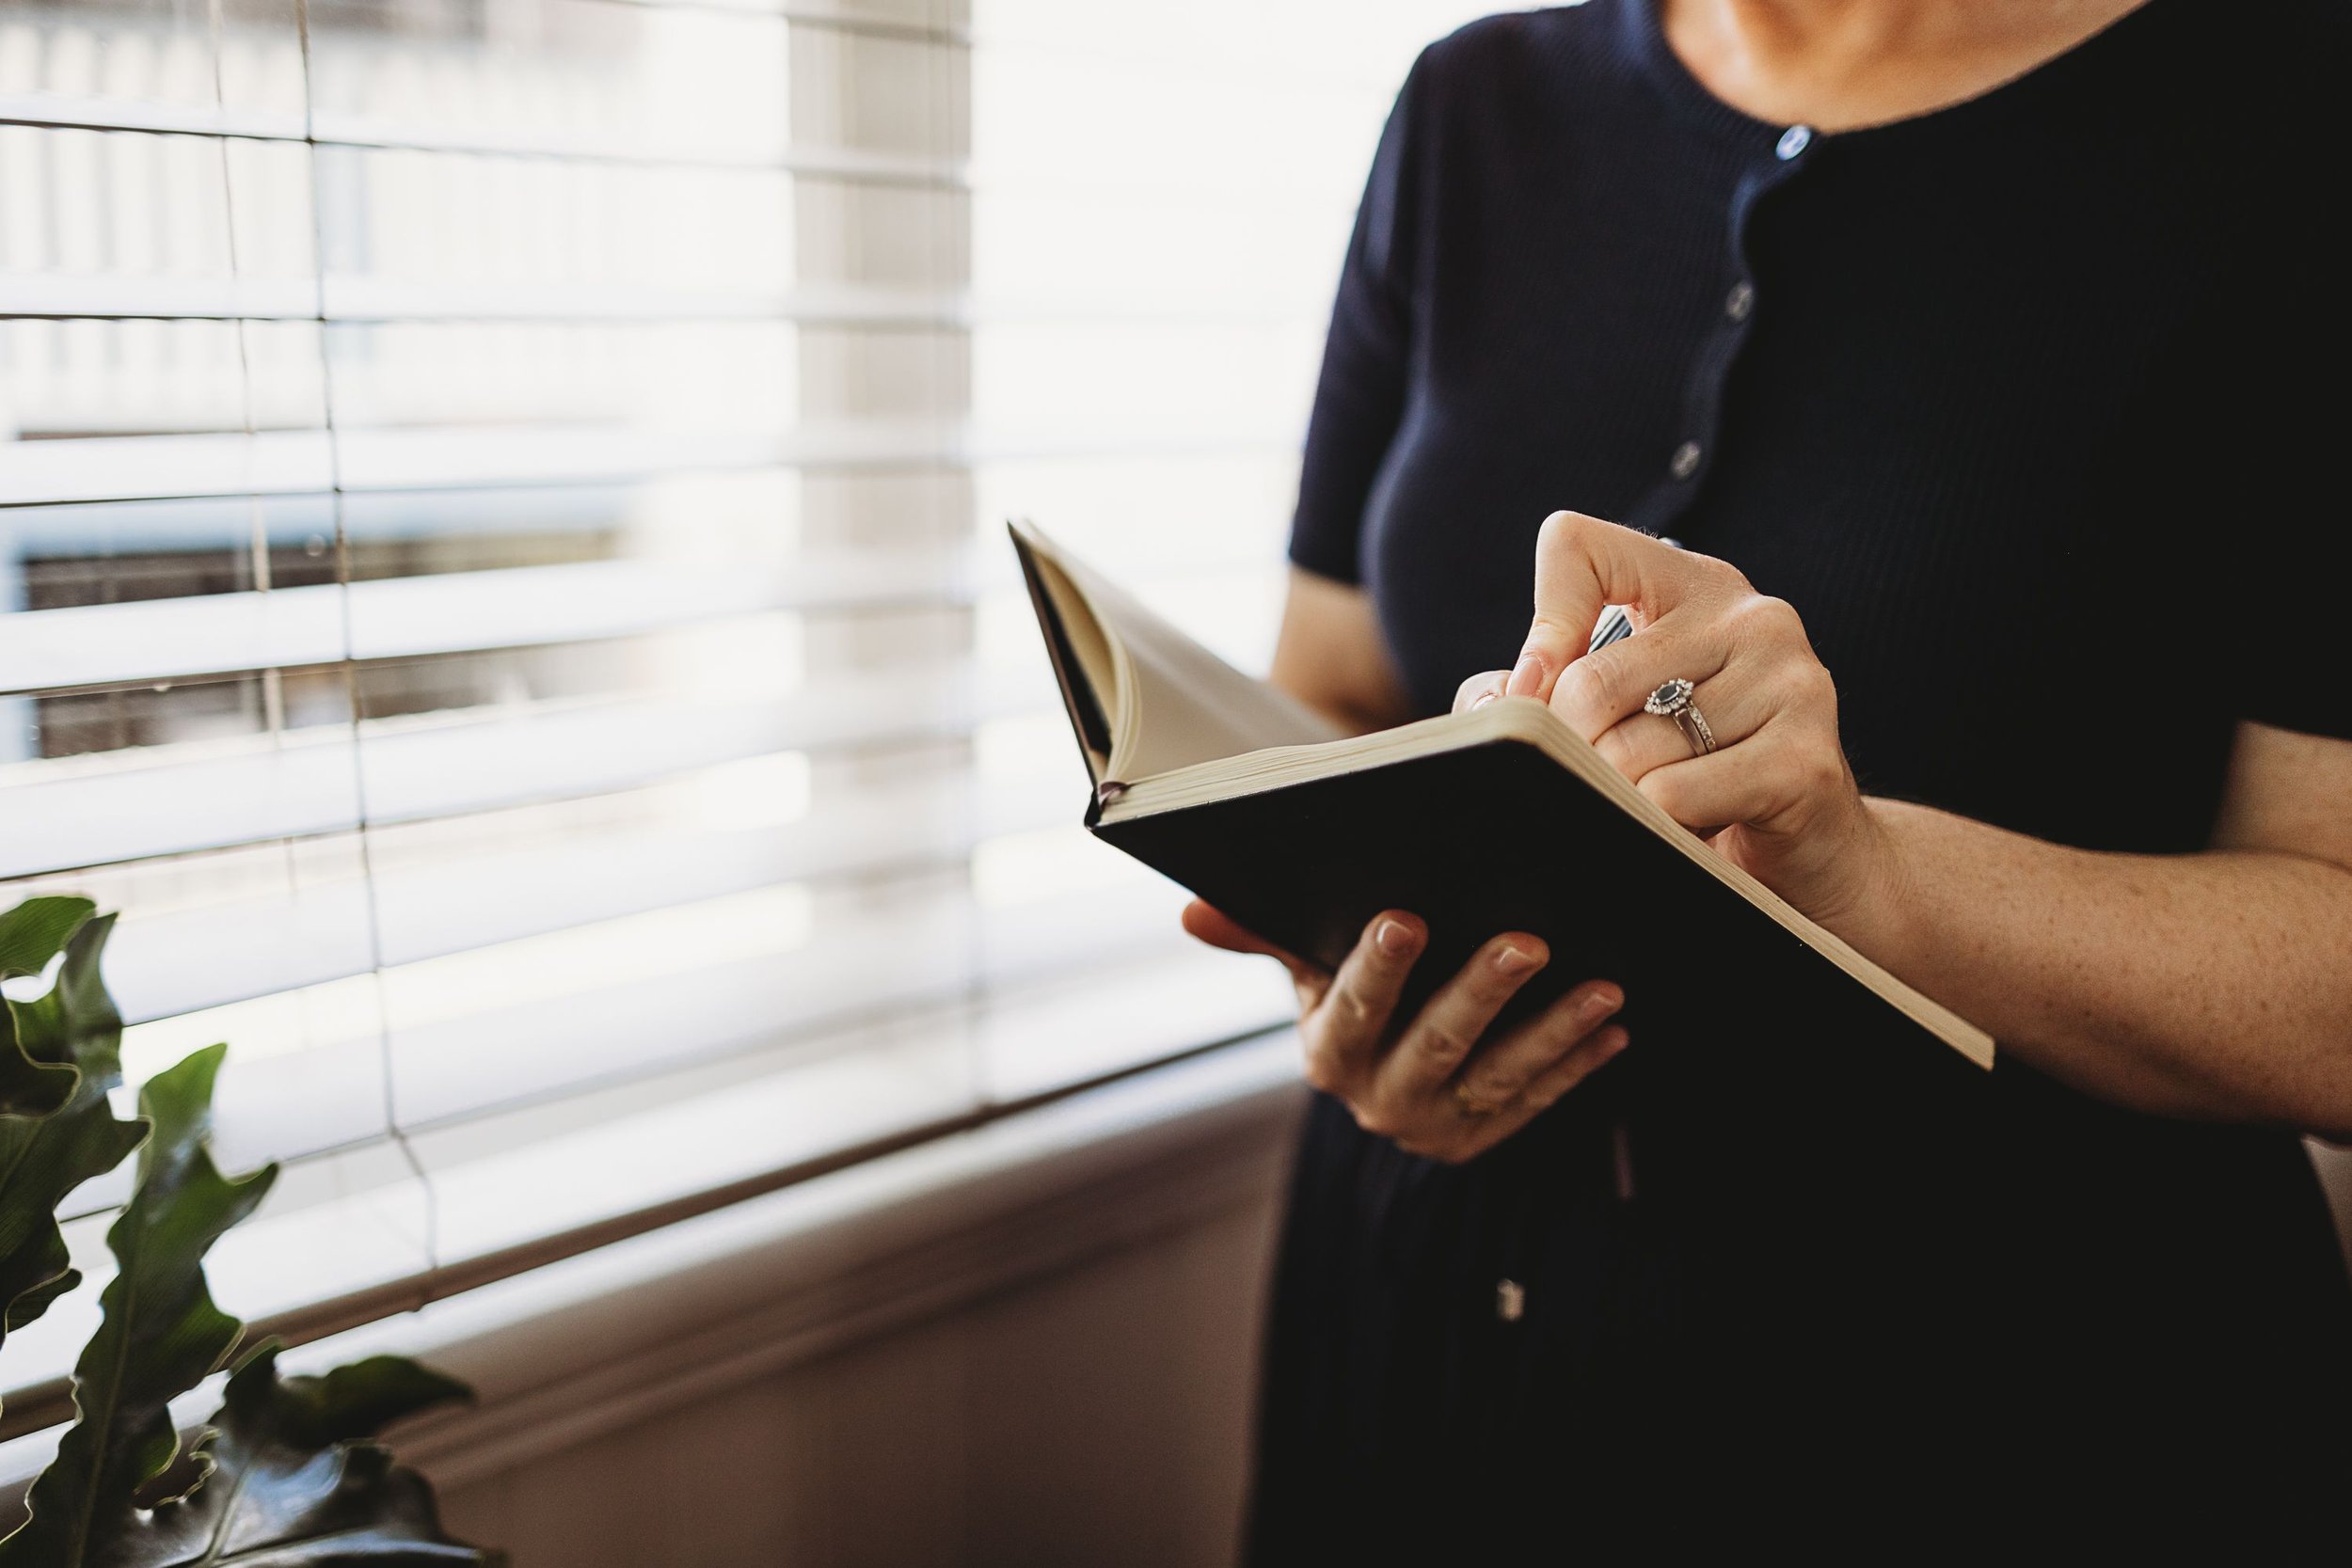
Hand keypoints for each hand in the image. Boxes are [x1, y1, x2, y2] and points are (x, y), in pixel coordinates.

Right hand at [1182, 900, 1626, 1162]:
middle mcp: (1378, 1100)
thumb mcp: (1302, 968)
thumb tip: (1192, 911)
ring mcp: (1436, 1125)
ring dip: (1554, 1031)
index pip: (1352, 1007)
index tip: (1406, 918)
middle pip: (1437, 1042)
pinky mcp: (1484, 1138)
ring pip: (1500, 1075)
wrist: (1379, 1073)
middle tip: (1528, 940)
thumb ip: (1259, 935)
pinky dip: (1578, 1064)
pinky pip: (1538, 1099)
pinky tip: (1614, 1025)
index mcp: (1327, 1053)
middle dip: (1483, 991)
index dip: (1377, 968)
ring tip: (1603, 987)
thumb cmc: (1342, 993)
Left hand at [1454, 510, 1889, 926]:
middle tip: (1591, 788)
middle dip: (1569, 754)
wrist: (1816, 854)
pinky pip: (1675, 797)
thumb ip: (1539, 691)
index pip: (1576, 545)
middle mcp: (1753, 617)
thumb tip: (1499, 701)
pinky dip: (1655, 832)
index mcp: (1696, 585)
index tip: (1542, 692)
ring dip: (1618, 802)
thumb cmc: (1698, 779)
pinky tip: (1684, 837)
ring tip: (1650, 813)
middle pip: (1591, 680)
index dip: (1541, 628)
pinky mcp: (1805, 759)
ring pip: (1631, 750)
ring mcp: (1789, 682)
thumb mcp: (1616, 717)